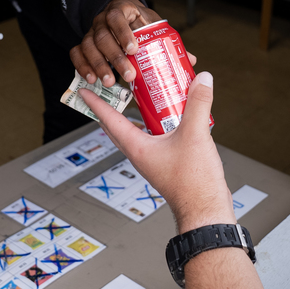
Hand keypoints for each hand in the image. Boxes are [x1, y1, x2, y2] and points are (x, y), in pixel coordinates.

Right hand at [70, 0, 159, 85]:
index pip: (116, 17)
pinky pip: (76, 53)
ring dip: (98, 65)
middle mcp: (102, 20)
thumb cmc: (139, 22)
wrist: (124, 15)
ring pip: (88, 46)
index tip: (133, 50)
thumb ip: (163, 37)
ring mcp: (91, 32)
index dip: (123, 33)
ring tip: (109, 81)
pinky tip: (91, 79)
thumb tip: (187, 57)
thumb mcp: (152, 22)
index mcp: (120, 10)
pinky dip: (82, 66)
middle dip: (115, 57)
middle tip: (129, 75)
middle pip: (103, 36)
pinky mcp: (84, 44)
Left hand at [79, 72, 233, 231]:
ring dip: (137, 114)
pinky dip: (158, 123)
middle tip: (110, 88)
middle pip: (119, 126)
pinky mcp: (167, 163)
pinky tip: (172, 115)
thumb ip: (198, 103)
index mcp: (137, 148)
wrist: (205, 210)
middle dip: (112, 106)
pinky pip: (156, 137)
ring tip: (143, 95)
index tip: (83, 91)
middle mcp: (141, 154)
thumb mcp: (195, 135)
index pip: (110, 120)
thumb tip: (202, 78)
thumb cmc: (194, 182)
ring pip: (138, 132)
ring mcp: (153, 159)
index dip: (96, 103)